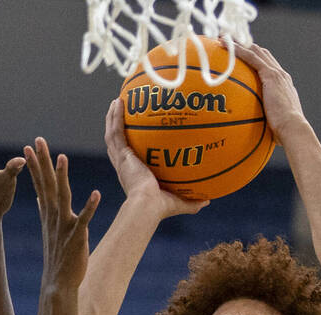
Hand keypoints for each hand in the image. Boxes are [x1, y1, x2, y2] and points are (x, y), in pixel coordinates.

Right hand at [23, 138, 99, 291]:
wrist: (59, 283)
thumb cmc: (58, 257)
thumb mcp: (50, 231)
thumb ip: (46, 212)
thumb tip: (40, 198)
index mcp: (48, 214)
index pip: (39, 185)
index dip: (34, 165)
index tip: (28, 147)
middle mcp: (54, 216)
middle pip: (47, 184)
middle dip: (42, 162)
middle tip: (37, 140)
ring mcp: (65, 226)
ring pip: (63, 197)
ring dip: (62, 177)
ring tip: (62, 157)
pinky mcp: (77, 237)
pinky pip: (85, 219)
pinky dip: (90, 207)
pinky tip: (96, 193)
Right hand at [104, 98, 206, 218]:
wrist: (147, 205)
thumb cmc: (160, 208)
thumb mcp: (179, 202)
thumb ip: (192, 201)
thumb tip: (208, 200)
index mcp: (133, 174)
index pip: (128, 156)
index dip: (128, 145)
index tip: (132, 134)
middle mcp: (124, 166)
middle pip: (116, 142)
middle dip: (116, 126)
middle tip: (121, 111)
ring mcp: (121, 160)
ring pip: (112, 134)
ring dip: (112, 117)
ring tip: (117, 101)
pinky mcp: (122, 155)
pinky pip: (116, 131)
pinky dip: (116, 116)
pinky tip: (119, 102)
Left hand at [233, 44, 307, 144]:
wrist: (293, 129)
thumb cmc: (285, 135)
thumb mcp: (275, 127)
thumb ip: (266, 126)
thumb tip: (255, 140)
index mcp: (283, 87)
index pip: (269, 68)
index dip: (256, 61)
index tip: (243, 60)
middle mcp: (281, 76)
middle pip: (263, 55)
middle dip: (247, 47)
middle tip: (230, 45)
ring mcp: (276, 73)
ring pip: (256, 51)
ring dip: (240, 44)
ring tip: (224, 41)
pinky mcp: (270, 75)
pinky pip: (251, 57)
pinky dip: (238, 50)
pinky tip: (226, 46)